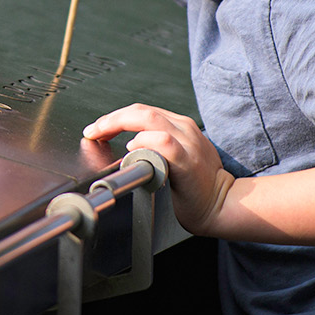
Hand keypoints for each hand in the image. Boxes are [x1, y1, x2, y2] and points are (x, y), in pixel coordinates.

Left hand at [83, 103, 235, 236]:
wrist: (222, 204)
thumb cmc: (197, 186)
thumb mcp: (177, 156)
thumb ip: (157, 146)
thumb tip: (129, 144)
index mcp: (180, 126)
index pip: (142, 111)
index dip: (115, 117)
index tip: (97, 129)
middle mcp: (184, 129)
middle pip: (140, 111)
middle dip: (110, 118)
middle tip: (92, 131)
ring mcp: (187, 142)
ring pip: (149, 119)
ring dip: (120, 124)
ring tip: (102, 136)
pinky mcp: (187, 160)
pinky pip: (163, 142)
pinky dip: (144, 143)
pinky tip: (132, 150)